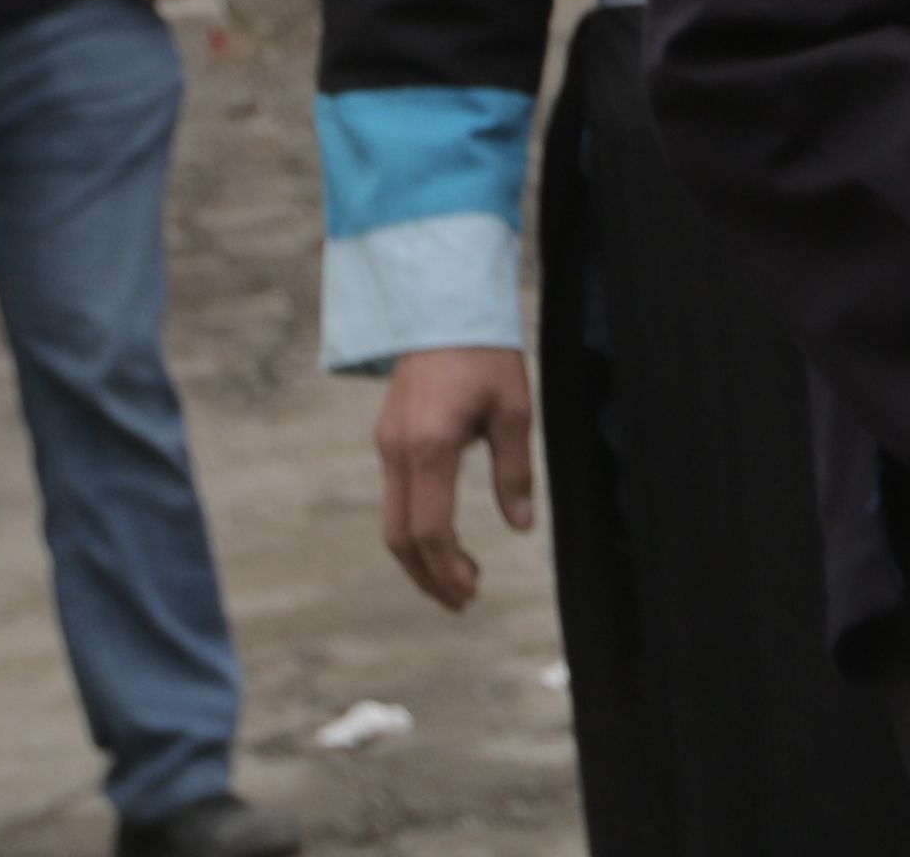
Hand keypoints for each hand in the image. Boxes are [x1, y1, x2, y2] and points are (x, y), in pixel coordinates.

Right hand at [377, 346, 536, 610]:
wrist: (442, 308)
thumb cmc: (486, 356)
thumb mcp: (513, 410)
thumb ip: (515, 472)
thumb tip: (522, 526)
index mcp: (429, 447)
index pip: (430, 528)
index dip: (448, 567)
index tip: (471, 591)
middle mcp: (398, 452)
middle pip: (400, 536)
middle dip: (428, 576)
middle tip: (462, 601)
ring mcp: (387, 446)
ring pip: (392, 521)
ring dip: (419, 559)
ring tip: (454, 582)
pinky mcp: (388, 439)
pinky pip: (395, 498)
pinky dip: (414, 530)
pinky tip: (440, 540)